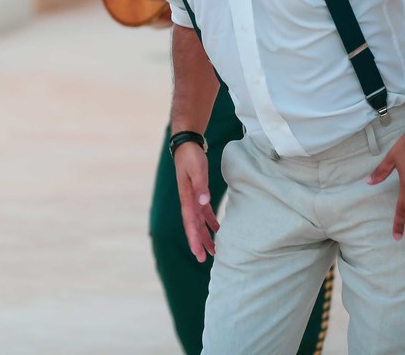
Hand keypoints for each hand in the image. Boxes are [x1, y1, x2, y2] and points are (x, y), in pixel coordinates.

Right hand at [174, 142, 219, 261]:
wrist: (186, 145)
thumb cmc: (191, 156)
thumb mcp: (196, 169)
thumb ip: (200, 186)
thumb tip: (203, 202)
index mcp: (186, 197)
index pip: (190, 222)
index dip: (193, 238)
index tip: (197, 252)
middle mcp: (188, 201)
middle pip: (193, 226)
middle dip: (198, 243)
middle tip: (203, 259)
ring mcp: (193, 199)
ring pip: (199, 223)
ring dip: (204, 236)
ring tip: (213, 252)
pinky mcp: (198, 194)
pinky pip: (204, 214)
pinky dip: (211, 223)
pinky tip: (218, 231)